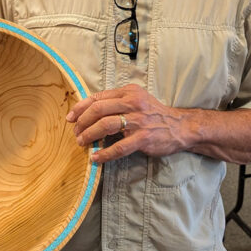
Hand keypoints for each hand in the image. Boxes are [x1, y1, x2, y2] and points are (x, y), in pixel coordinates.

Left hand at [67, 84, 190, 162]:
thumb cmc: (153, 114)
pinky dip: (104, 153)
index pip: (98, 97)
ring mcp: (138, 121)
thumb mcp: (136, 100)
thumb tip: (89, 112)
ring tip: (82, 143)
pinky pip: (119, 147)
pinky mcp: (143, 138)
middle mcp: (132, 103)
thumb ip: (116, 102)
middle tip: (75, 132)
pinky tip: (96, 158)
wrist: (180, 127)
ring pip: (105, 126)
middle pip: (98, 110)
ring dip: (89, 135)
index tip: (70, 117)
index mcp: (128, 92)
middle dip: (82, 122)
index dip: (80, 107)